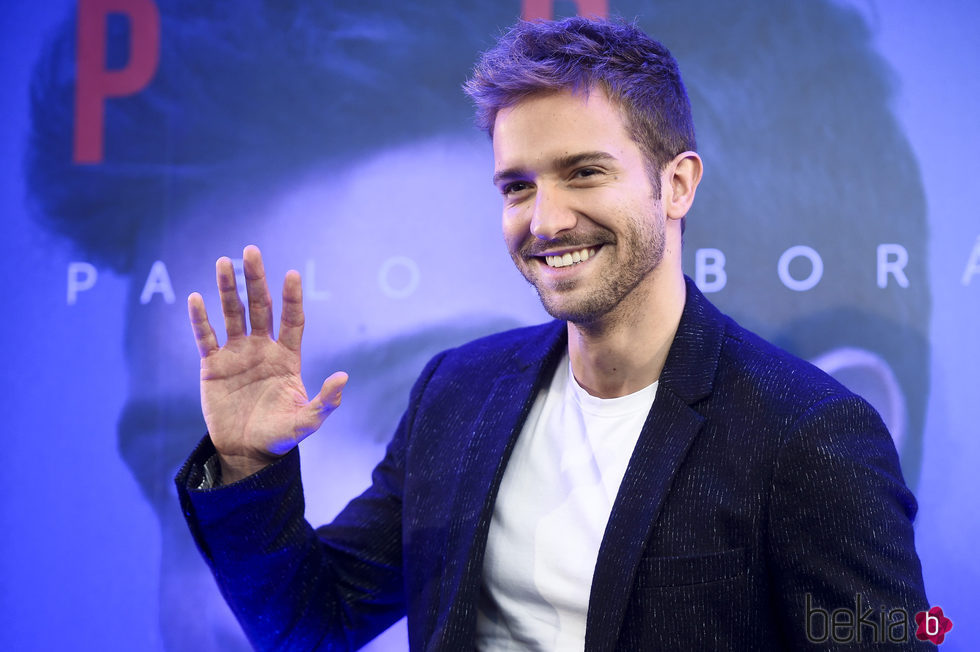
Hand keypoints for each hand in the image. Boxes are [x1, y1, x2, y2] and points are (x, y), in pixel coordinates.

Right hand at [187, 245, 347, 483]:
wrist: (246, 452)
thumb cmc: (281, 436)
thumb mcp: (307, 421)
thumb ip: (326, 401)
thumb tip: (343, 377)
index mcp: (287, 357)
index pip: (292, 320)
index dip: (291, 298)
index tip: (292, 274)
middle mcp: (263, 349)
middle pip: (260, 307)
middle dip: (256, 279)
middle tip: (251, 251)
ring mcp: (237, 354)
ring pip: (233, 314)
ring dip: (228, 288)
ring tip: (223, 262)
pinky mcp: (213, 366)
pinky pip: (206, 337)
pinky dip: (200, 319)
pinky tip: (196, 297)